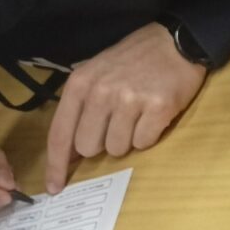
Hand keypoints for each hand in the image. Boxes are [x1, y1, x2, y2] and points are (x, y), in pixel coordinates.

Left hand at [44, 22, 205, 192]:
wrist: (175, 42)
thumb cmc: (133, 60)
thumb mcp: (96, 74)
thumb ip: (80, 108)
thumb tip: (70, 152)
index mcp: (80, 84)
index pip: (61, 133)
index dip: (56, 164)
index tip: (54, 187)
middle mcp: (101, 92)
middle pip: (89, 147)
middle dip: (102, 144)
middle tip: (117, 124)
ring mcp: (129, 100)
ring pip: (118, 148)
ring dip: (128, 139)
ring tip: (137, 115)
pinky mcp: (157, 107)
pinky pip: (144, 143)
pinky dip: (149, 135)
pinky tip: (153, 115)